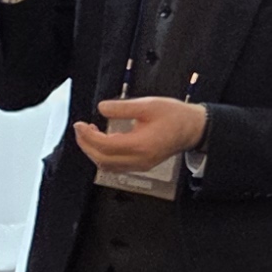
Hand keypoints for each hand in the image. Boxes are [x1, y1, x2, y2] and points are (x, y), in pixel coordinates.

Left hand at [72, 94, 205, 171]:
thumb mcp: (148, 105)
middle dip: (86, 145)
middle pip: (102, 160)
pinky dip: (104, 156)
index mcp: (141, 145)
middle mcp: (139, 160)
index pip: (105, 146)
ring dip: (93, 152)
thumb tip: (101, 108)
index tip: (79, 124)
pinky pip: (116, 166)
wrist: (192, 129)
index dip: (88, 136)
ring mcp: (140, 166)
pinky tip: (103, 140)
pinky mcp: (141, 165)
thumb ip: (122, 108)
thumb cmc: (174, 115)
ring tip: (89, 133)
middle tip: (80, 129)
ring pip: (107, 166)